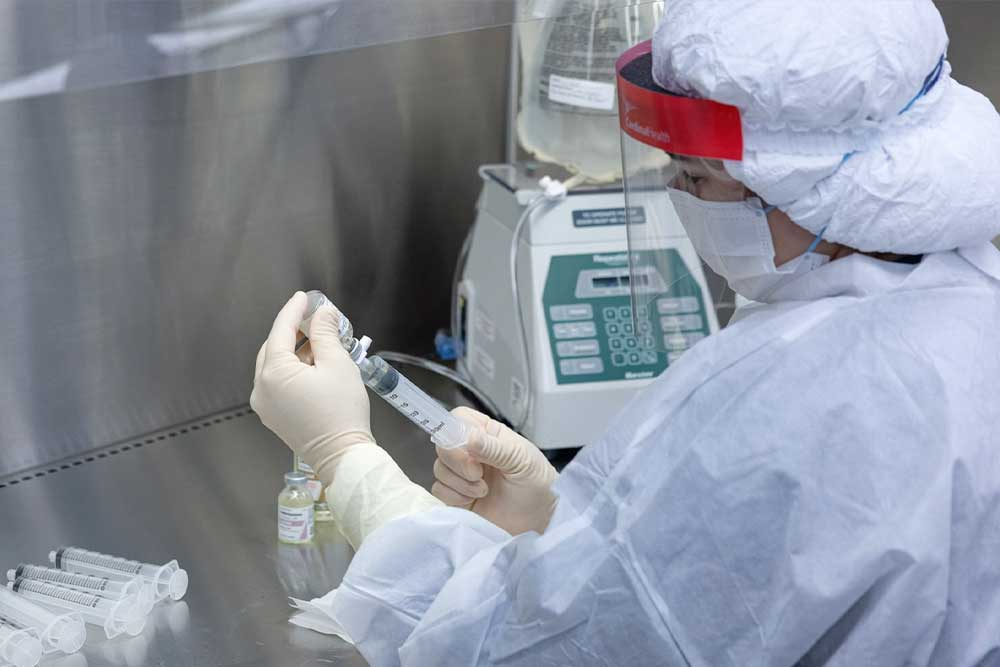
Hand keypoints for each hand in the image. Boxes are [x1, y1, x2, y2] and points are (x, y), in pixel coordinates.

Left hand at [251, 292, 374, 481]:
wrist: (342, 455)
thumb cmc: (341, 411)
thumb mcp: (337, 363)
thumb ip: (326, 333)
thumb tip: (323, 314)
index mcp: (273, 373)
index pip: (280, 331)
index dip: (294, 310)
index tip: (304, 298)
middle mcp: (261, 388)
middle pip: (274, 348)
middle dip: (293, 331)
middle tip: (314, 319)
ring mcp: (265, 405)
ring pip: (275, 366)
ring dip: (294, 351)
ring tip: (319, 343)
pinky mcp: (273, 416)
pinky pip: (277, 384)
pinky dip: (292, 370)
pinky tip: (312, 366)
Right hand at [432, 407, 557, 534]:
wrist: (539, 517)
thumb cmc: (537, 483)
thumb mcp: (521, 460)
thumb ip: (495, 448)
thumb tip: (470, 439)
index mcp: (487, 434)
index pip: (458, 418)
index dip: (455, 430)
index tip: (466, 447)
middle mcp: (471, 451)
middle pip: (443, 445)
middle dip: (458, 462)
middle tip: (479, 474)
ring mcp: (462, 474)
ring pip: (439, 468)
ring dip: (460, 482)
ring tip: (484, 490)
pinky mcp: (456, 496)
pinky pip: (439, 490)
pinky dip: (454, 496)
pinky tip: (474, 500)